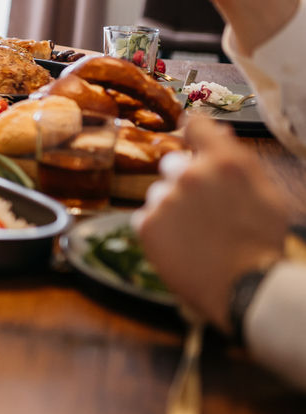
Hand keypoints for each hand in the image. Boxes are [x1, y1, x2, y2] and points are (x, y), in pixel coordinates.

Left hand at [133, 115, 288, 331]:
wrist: (247, 288)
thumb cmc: (262, 243)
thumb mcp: (266, 195)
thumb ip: (238, 161)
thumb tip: (220, 132)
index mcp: (224, 162)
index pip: (196, 125)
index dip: (192, 132)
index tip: (189, 138)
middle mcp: (189, 174)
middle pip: (173, 163)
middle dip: (184, 180)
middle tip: (203, 209)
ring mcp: (164, 199)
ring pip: (160, 193)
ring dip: (171, 206)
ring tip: (196, 234)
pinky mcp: (147, 224)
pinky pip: (147, 216)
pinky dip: (160, 228)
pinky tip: (181, 244)